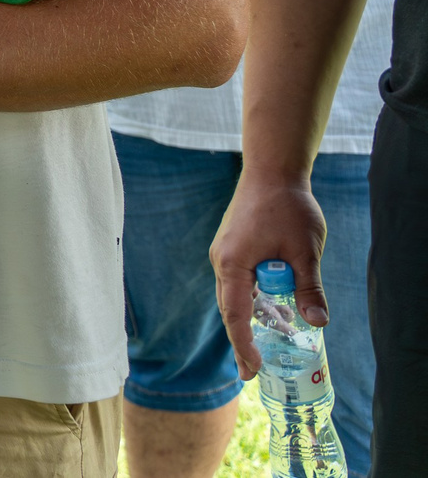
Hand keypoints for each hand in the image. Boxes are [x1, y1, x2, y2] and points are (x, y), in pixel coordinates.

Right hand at [213, 172, 330, 377]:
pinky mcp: (232, 247)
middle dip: (242, 340)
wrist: (271, 170)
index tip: (251, 370)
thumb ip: (308, 288)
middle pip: (230, 309)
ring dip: (250, 319)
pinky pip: (239, 281)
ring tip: (266, 344)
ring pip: (235, 295)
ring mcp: (224, 253)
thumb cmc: (288, 207)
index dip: (243, 345)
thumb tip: (318, 322)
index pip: (236, 315)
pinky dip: (253, 299)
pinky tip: (272, 309)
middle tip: (252, 371)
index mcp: (233, 264)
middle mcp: (222, 261)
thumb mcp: (306, 251)